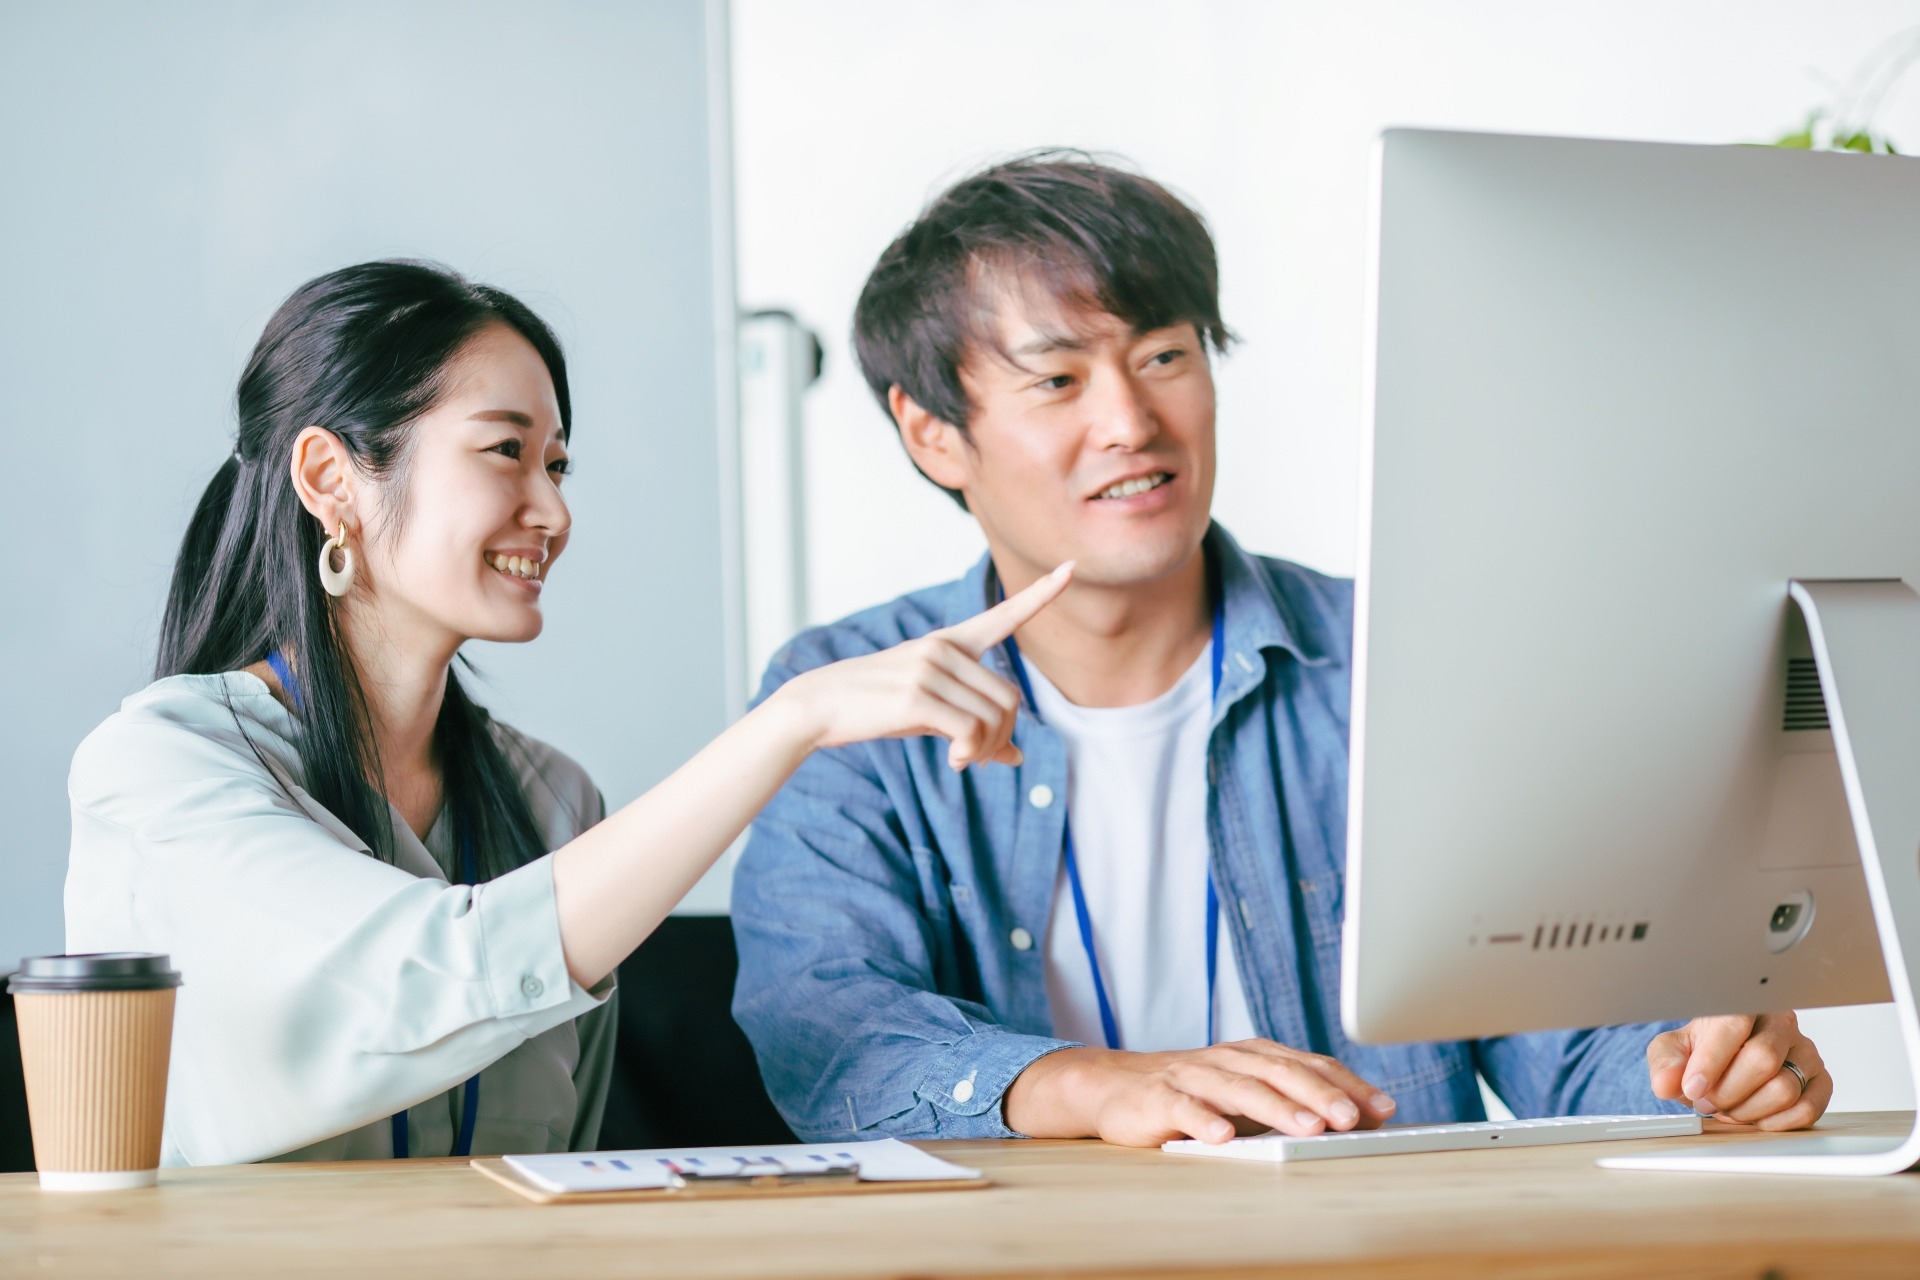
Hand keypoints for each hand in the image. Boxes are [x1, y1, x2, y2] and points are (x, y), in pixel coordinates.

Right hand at [777, 562, 1072, 769]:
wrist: (818, 706)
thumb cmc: (876, 708)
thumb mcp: (929, 712)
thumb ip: (973, 723)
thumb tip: (1016, 757)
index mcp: (948, 643)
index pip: (1002, 615)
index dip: (1040, 595)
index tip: (1072, 568)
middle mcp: (943, 649)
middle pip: (1009, 697)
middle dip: (1001, 735)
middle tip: (978, 758)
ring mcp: (929, 670)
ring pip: (994, 718)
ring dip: (985, 750)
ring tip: (962, 760)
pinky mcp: (917, 697)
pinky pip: (971, 732)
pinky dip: (970, 754)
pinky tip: (952, 762)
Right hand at [1004, 1042, 1398, 1146]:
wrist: (1114, 1085)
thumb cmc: (1191, 1094)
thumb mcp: (1244, 1094)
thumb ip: (1289, 1101)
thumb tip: (1354, 1119)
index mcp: (1253, 1055)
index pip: (1308, 1064)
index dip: (1347, 1084)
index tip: (1382, 1108)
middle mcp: (1227, 1059)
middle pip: (1280, 1072)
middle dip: (1320, 1094)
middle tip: (1352, 1118)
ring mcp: (1193, 1076)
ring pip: (1240, 1089)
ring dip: (1278, 1108)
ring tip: (1308, 1128)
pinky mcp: (1160, 1098)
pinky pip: (1185, 1109)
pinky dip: (1205, 1121)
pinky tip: (1224, 1136)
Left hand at [1647, 1012, 1828, 1129]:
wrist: (1725, 1061)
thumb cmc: (1702, 1050)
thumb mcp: (1672, 1050)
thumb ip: (1666, 1064)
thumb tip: (1667, 1084)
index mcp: (1743, 1005)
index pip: (1734, 1025)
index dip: (1712, 1061)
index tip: (1694, 1088)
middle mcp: (1780, 1024)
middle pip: (1762, 1060)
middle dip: (1727, 1091)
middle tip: (1706, 1101)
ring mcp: (1805, 1052)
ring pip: (1784, 1088)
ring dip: (1748, 1109)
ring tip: (1729, 1107)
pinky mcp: (1820, 1081)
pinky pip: (1807, 1109)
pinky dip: (1775, 1122)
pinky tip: (1755, 1117)